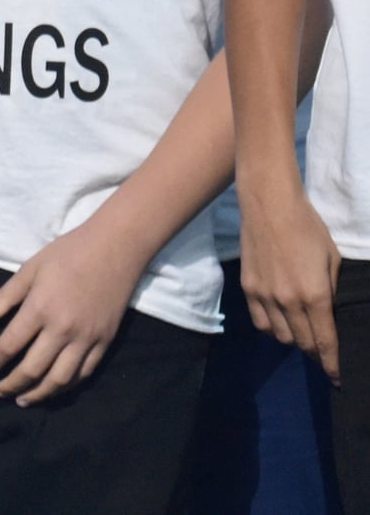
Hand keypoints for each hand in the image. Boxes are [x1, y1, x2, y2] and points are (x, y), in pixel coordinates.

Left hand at [0, 217, 146, 403]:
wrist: (114, 249)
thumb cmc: (67, 254)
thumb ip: (3, 297)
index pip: (10, 345)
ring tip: (23, 400)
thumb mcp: (29, 269)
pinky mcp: (105, 342)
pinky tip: (54, 389)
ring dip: (39, 394)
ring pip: (60, 379)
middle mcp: (62, 329)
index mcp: (39, 309)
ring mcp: (86, 339)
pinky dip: (67, 386)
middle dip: (12, 384)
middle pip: (33, 369)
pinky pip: (84, 373)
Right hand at [239, 183, 341, 381]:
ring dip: (294, 341)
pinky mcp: (248, 288)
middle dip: (315, 354)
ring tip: (302, 334)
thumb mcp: (332, 260)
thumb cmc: (309, 228)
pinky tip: (280, 322)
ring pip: (280, 336)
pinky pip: (260, 322)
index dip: (332, 364)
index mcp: (315, 295)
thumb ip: (331, 291)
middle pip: (302, 343)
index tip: (337, 379)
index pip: (324, 342)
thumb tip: (328, 314)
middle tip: (323, 355)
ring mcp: (264, 296)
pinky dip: (273, 328)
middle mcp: (288, 301)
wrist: (269, 206)